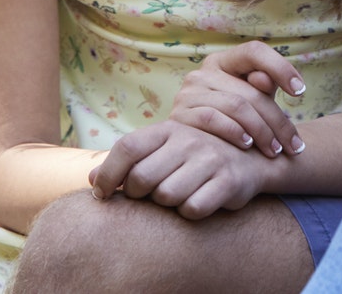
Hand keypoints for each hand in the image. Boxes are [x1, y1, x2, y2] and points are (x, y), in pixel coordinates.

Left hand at [88, 119, 271, 219]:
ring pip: (166, 196)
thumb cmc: (195, 157)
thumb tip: (90, 179)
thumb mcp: (163, 150)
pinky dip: (190, 212)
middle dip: (138, 195)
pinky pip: (192, 209)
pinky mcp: (228, 181)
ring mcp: (210, 159)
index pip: (127, 148)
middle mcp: (189, 139)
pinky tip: (198, 201)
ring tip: (179, 195)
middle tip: (149, 195)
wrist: (251, 159)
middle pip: (141, 179)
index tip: (101, 194)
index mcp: (168, 129)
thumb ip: (128, 162)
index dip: (107, 174)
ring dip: (167, 204)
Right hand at [168, 40, 306, 159]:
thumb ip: (262, 87)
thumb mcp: (252, 100)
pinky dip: (234, 132)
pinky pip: (212, 120)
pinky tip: (248, 145)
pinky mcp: (178, 117)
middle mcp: (203, 72)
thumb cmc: (232, 120)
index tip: (301, 92)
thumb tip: (265, 81)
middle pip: (250, 90)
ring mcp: (188, 93)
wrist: (193, 148)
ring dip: (261, 131)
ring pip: (235, 106)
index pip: (254, 51)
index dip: (281, 67)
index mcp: (224, 60)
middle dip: (277, 120)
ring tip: (276, 150)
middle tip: (295, 145)